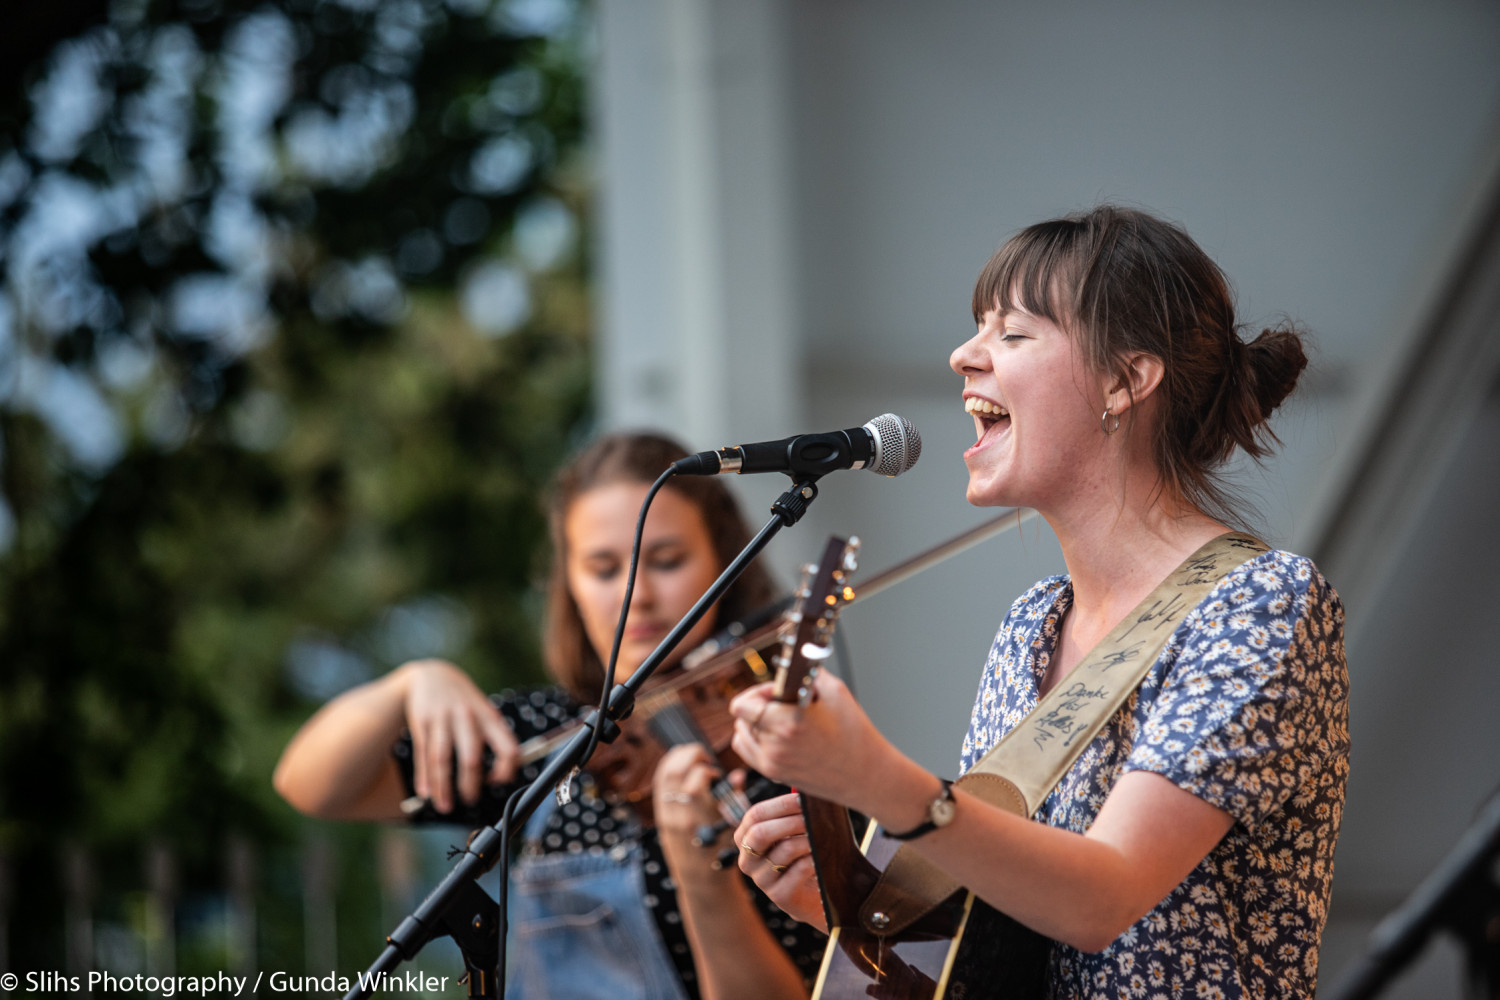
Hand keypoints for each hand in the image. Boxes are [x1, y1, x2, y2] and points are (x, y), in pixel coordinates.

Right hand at [401, 659, 518, 812]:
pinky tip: (426, 792)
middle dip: (470, 784)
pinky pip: (423, 755)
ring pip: (442, 759)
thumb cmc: (464, 701)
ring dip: (443, 787)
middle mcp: (467, 717)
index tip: (497, 782)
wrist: (432, 674)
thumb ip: (494, 737)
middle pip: (471, 757)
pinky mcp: (422, 722)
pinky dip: (424, 777)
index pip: (507, 747)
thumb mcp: (484, 711)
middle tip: (470, 800)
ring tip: (445, 806)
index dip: (506, 769)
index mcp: (489, 717)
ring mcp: (443, 719)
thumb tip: (504, 774)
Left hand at [653, 743, 728, 846]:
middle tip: (705, 759)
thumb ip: (733, 797)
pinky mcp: (660, 814)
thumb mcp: (732, 826)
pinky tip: (682, 765)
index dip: (709, 769)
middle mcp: (679, 812)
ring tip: (695, 759)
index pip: (698, 775)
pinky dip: (669, 767)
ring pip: (666, 772)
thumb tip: (738, 775)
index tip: (717, 776)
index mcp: (700, 815)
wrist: (699, 876)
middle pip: (677, 768)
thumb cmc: (720, 853)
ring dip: (680, 758)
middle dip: (693, 754)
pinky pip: (660, 781)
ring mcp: (667, 813)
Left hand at [729, 671, 891, 810]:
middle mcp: (775, 747)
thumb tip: (795, 662)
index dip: (757, 692)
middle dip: (760, 705)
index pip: (742, 705)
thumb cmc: (856, 736)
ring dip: (754, 723)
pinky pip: (748, 752)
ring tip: (781, 720)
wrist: (867, 774)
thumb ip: (808, 671)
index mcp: (787, 724)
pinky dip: (755, 740)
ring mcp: (773, 764)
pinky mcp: (775, 776)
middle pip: (742, 717)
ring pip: (741, 735)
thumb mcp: (836, 691)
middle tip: (784, 704)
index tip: (775, 691)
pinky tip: (776, 735)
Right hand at [735, 793, 826, 932]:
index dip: (780, 804)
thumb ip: (793, 813)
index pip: (755, 815)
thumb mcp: (793, 833)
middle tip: (812, 817)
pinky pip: (798, 870)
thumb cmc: (804, 855)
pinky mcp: (780, 896)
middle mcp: (747, 861)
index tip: (803, 799)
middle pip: (760, 833)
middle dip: (790, 821)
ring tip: (822, 836)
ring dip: (807, 840)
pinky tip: (822, 855)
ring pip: (783, 851)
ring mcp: (762, 881)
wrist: (816, 895)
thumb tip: (803, 788)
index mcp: (746, 839)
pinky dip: (813, 858)